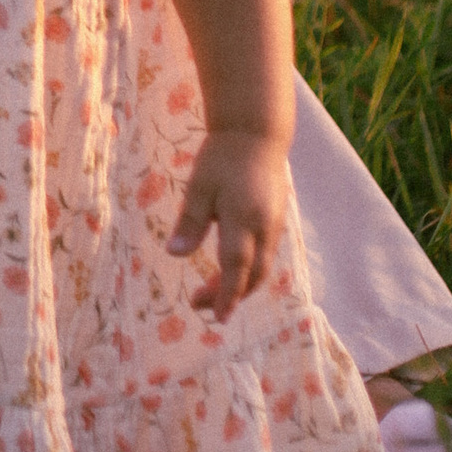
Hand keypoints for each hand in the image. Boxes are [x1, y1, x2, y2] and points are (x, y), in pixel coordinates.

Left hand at [168, 126, 290, 318]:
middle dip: (230, 296)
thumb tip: (174, 254)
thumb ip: (190, 222)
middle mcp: (264, 229)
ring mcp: (274, 226)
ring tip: (213, 291)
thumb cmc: (222, 157)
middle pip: (252, 276)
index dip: (226, 296)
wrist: (256, 134)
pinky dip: (250, 271)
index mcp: (243, 220)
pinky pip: (267, 256)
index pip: (236, 269)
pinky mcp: (277, 221)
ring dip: (241, 285)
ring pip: (262, 269)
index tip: (216, 317)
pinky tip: (232, 269)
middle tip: (200, 303)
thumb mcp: (199, 186)